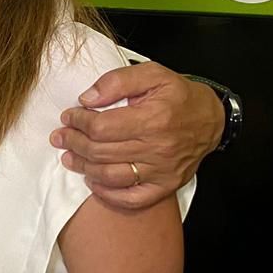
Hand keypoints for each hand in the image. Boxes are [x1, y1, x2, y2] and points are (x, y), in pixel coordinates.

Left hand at [51, 61, 223, 209]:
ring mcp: (162, 171)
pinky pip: (132, 198)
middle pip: (101, 152)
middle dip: (73, 143)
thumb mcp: (153, 74)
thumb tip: (88, 98)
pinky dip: (108, 195)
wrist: (212, 118)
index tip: (68, 116)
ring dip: (84, 168)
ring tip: (69, 157)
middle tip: (60, 137)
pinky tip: (93, 182)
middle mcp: (158, 148)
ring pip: (111, 176)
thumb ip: (118, 81)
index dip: (78, 122)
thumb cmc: (179, 95)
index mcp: (153, 119)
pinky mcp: (166, 185)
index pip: (101, 127)